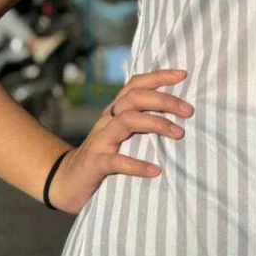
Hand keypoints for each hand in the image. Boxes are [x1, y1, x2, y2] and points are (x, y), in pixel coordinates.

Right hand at [47, 67, 193, 215]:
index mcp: (115, 111)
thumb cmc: (104, 156)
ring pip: (127, 120)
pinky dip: (137, 165)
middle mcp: (107, 120)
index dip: (158, 76)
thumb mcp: (122, 135)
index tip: (184, 74)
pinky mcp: (95, 164)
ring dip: (156, 124)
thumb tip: (180, 116)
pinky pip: (116, 161)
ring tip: (179, 134)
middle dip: (164, 100)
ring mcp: (100, 141)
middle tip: (189, 111)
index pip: (135, 85)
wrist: (67, 181)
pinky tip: (155, 171)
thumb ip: (142, 123)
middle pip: (134, 98)